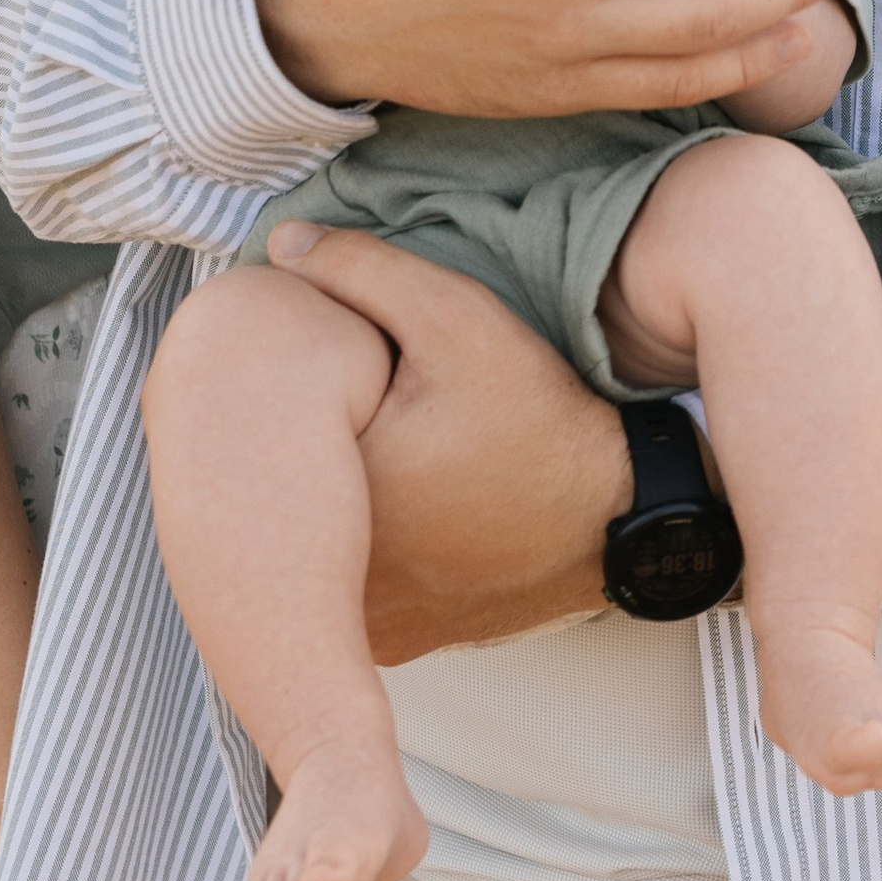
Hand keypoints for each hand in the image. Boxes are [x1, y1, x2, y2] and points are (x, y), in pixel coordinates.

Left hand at [263, 224, 630, 663]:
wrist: (619, 514)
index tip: (333, 373)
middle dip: (302, 447)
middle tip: (363, 416)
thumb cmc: (539, 420)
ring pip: (308, 548)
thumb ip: (360, 270)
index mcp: (334, 491)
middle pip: (280, 492)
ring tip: (386, 464)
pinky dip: (360, 554)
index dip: (291, 386)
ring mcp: (365, 616)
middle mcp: (338, 573)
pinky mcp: (397, 635)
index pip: (262, 428)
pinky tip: (403, 518)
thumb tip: (281, 245)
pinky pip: (346, 591)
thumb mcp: (454, 317)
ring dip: (324, 507)